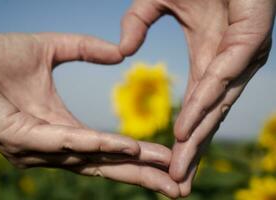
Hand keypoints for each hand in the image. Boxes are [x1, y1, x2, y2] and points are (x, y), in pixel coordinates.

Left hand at [0, 33, 178, 196]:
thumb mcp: (51, 49)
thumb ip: (85, 49)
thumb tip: (117, 53)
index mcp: (61, 128)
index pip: (107, 148)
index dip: (138, 156)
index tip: (169, 158)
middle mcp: (53, 147)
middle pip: (106, 165)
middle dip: (144, 177)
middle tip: (179, 186)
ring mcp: (38, 148)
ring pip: (91, 160)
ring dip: (130, 166)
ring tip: (165, 170)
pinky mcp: (21, 139)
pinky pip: (64, 143)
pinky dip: (96, 145)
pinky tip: (125, 147)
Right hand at [120, 0, 274, 195]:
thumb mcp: (155, 1)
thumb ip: (136, 22)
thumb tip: (123, 51)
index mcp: (209, 61)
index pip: (197, 109)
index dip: (184, 137)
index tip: (168, 163)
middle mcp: (227, 67)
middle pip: (209, 118)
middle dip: (191, 152)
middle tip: (175, 183)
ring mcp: (242, 57)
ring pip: (218, 106)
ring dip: (196, 138)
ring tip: (177, 167)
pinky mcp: (252, 41)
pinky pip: (222, 80)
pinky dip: (203, 106)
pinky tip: (185, 130)